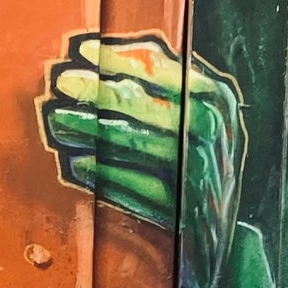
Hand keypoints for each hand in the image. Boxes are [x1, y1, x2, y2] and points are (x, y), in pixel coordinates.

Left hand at [39, 33, 245, 287]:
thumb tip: (112, 54)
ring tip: (61, 120)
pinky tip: (78, 164)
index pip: (165, 68)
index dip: (121, 58)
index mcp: (217, 99)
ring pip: (139, 142)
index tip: (85, 51)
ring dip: (95, 129)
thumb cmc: (201, 167)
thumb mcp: (199, 120)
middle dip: (100, 91)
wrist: (226, 236)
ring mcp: (200, 169)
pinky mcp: (185, 207)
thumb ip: (167, 87)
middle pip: (146, 103)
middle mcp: (213, 130)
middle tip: (64, 82)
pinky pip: (139, 187)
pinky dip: (106, 175)